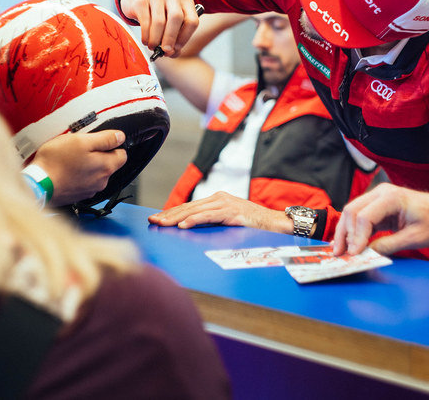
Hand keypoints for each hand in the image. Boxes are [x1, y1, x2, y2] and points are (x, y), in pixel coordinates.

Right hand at [32, 130, 127, 204]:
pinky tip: (66, 170)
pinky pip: (83, 182)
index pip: (122, 154)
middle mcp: (102, 181)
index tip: (99, 141)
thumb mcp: (81, 141)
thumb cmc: (57, 161)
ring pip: (95, 173)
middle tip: (80, 148)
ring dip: (87, 166)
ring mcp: (90, 190)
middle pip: (108, 164)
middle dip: (98, 155)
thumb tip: (120, 137)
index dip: (112, 145)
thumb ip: (104, 139)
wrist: (37, 184)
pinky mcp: (78, 195)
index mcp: (106, 167)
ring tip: (70, 158)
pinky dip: (78, 175)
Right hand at [119, 0, 200, 57]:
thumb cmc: (157, 15)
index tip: (176, 48)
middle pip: (177, 18)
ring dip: (156, 40)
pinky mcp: (141, 1)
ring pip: (159, 22)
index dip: (185, 38)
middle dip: (171, 38)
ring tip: (153, 46)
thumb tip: (171, 53)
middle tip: (165, 51)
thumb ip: (175, 40)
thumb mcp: (170, 24)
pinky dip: (146, 36)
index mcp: (186, 1)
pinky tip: (146, 41)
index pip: (192, 21)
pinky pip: (145, 22)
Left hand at [148, 191, 292, 232]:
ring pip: (195, 211)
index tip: (157, 218)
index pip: (189, 207)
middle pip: (188, 207)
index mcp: (217, 200)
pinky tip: (183, 225)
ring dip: (177, 218)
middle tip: (153, 221)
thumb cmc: (253, 224)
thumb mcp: (229, 221)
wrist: (275, 223)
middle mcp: (219, 199)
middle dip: (169, 215)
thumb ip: (213, 222)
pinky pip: (209, 217)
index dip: (172, 212)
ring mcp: (225, 204)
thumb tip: (192, 229)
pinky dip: (195, 221)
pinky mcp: (232, 212)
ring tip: (163, 224)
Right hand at [331, 184, 428, 255]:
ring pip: (351, 211)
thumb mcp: (415, 238)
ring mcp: (377, 196)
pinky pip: (359, 215)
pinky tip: (347, 243)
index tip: (354, 254)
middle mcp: (381, 192)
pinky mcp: (377, 205)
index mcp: (392, 198)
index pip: (365, 216)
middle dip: (344, 233)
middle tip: (340, 254)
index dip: (357, 237)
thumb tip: (367, 254)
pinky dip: (351, 229)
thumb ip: (390, 245)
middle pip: (352, 210)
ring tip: (339, 250)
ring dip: (344, 231)